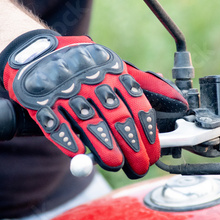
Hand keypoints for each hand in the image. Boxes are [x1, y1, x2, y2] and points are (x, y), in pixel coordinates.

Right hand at [0, 29, 187, 177]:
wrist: (39, 53)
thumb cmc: (85, 66)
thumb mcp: (117, 68)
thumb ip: (146, 84)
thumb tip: (179, 101)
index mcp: (113, 74)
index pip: (137, 106)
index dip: (148, 133)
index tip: (154, 153)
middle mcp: (92, 82)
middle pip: (117, 118)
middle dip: (132, 147)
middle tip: (139, 167)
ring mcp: (66, 91)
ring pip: (89, 123)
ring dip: (104, 146)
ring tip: (116, 165)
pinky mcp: (41, 101)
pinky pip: (56, 123)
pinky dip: (67, 139)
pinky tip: (78, 154)